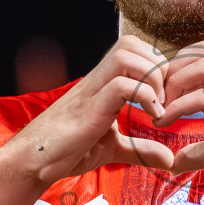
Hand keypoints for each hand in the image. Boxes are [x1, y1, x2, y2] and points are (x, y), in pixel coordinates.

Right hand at [4, 35, 175, 185]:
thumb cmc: (66, 150)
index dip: (157, 67)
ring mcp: (92, 91)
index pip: (133, 49)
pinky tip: (151, 118)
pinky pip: (121, 85)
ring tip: (157, 107)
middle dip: (157, 66)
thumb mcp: (113, 148)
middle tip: (164, 99)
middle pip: (130, 43)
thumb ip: (140, 149)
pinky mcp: (90, 109)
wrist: (34, 161)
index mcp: (103, 83)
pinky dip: (145, 97)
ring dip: (151, 77)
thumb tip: (169, 159)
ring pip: (126, 55)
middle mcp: (97, 80)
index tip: (166, 98)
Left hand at [152, 39, 203, 187]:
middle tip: (154, 98)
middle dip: (171, 70)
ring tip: (160, 107)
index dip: (178, 64)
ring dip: (174, 82)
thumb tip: (174, 163)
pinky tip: (166, 122)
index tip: (162, 92)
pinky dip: (179, 107)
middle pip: (201, 50)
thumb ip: (201, 150)